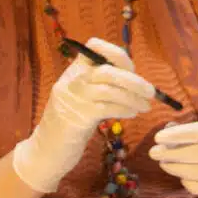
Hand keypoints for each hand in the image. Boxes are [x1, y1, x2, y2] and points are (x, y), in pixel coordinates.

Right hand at [13, 37, 154, 192]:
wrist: (46, 150)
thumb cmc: (70, 121)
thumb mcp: (81, 94)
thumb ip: (99, 82)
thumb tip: (133, 78)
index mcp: (73, 69)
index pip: (94, 47)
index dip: (116, 54)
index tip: (131, 68)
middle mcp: (72, 80)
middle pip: (108, 71)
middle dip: (133, 80)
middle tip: (151, 91)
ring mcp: (74, 98)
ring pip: (110, 90)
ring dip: (133, 98)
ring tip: (146, 106)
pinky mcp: (78, 117)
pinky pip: (108, 108)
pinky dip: (124, 109)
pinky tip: (133, 113)